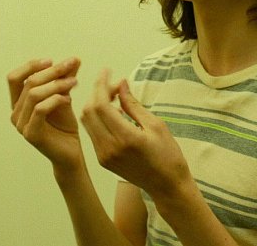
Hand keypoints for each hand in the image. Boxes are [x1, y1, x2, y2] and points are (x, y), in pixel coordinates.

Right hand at [7, 57, 82, 169]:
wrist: (71, 152)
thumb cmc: (64, 126)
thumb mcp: (64, 96)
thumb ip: (65, 79)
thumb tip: (75, 58)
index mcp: (18, 103)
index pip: (14, 78)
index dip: (30, 66)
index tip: (51, 61)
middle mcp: (15, 114)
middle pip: (28, 83)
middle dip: (51, 71)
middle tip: (71, 66)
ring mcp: (21, 125)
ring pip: (34, 94)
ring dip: (57, 85)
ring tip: (74, 83)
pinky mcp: (31, 134)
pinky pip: (40, 109)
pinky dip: (55, 100)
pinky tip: (69, 100)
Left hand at [80, 69, 191, 198]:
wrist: (166, 186)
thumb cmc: (168, 155)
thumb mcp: (156, 125)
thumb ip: (133, 104)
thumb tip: (121, 83)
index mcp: (125, 138)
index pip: (101, 105)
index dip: (101, 84)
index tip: (107, 71)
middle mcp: (109, 148)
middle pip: (89, 111)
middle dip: (97, 92)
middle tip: (113, 84)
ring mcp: (103, 156)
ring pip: (88, 122)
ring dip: (95, 104)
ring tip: (113, 96)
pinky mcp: (102, 160)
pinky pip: (93, 132)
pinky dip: (98, 118)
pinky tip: (113, 112)